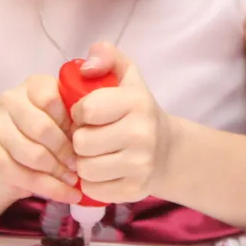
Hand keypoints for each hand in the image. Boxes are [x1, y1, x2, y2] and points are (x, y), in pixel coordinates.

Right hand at [0, 73, 82, 203]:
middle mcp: (9, 101)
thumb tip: (97, 130)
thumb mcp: (66, 118)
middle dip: (65, 150)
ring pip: (33, 154)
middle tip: (82, 164)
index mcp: (32, 85)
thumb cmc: (50, 134)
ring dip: (59, 171)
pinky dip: (52, 189)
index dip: (70, 121)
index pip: (51, 98)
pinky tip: (69, 194)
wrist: (13, 162)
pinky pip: (25, 177)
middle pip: (41, 127)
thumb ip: (80, 115)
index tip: (86, 137)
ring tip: (75, 179)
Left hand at [67, 43, 176, 203]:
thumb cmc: (136, 110)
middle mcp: (142, 134)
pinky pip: (92, 190)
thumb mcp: (126, 74)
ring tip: (96, 154)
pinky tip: (103, 171)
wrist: (167, 150)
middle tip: (91, 136)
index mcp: (136, 102)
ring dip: (83, 162)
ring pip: (85, 169)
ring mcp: (140, 165)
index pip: (86, 110)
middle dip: (80, 139)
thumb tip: (85, 67)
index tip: (87, 114)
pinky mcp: (134, 190)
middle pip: (81, 143)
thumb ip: (105, 55)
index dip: (79, 113)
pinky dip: (92, 182)